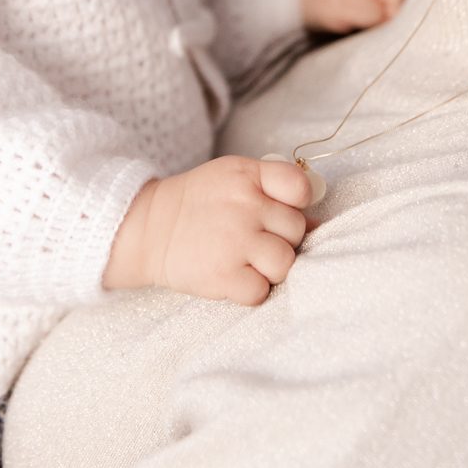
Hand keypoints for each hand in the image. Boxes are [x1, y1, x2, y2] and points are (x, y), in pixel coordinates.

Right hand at [104, 155, 312, 304]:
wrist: (150, 228)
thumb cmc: (200, 204)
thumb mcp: (234, 179)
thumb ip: (275, 193)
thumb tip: (317, 225)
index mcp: (248, 176)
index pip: (300, 187)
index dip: (297, 204)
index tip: (279, 212)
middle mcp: (244, 205)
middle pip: (296, 231)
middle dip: (281, 239)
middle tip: (254, 240)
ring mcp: (235, 241)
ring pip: (285, 264)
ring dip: (270, 268)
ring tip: (248, 261)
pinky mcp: (223, 276)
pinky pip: (262, 292)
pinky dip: (251, 290)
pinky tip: (234, 276)